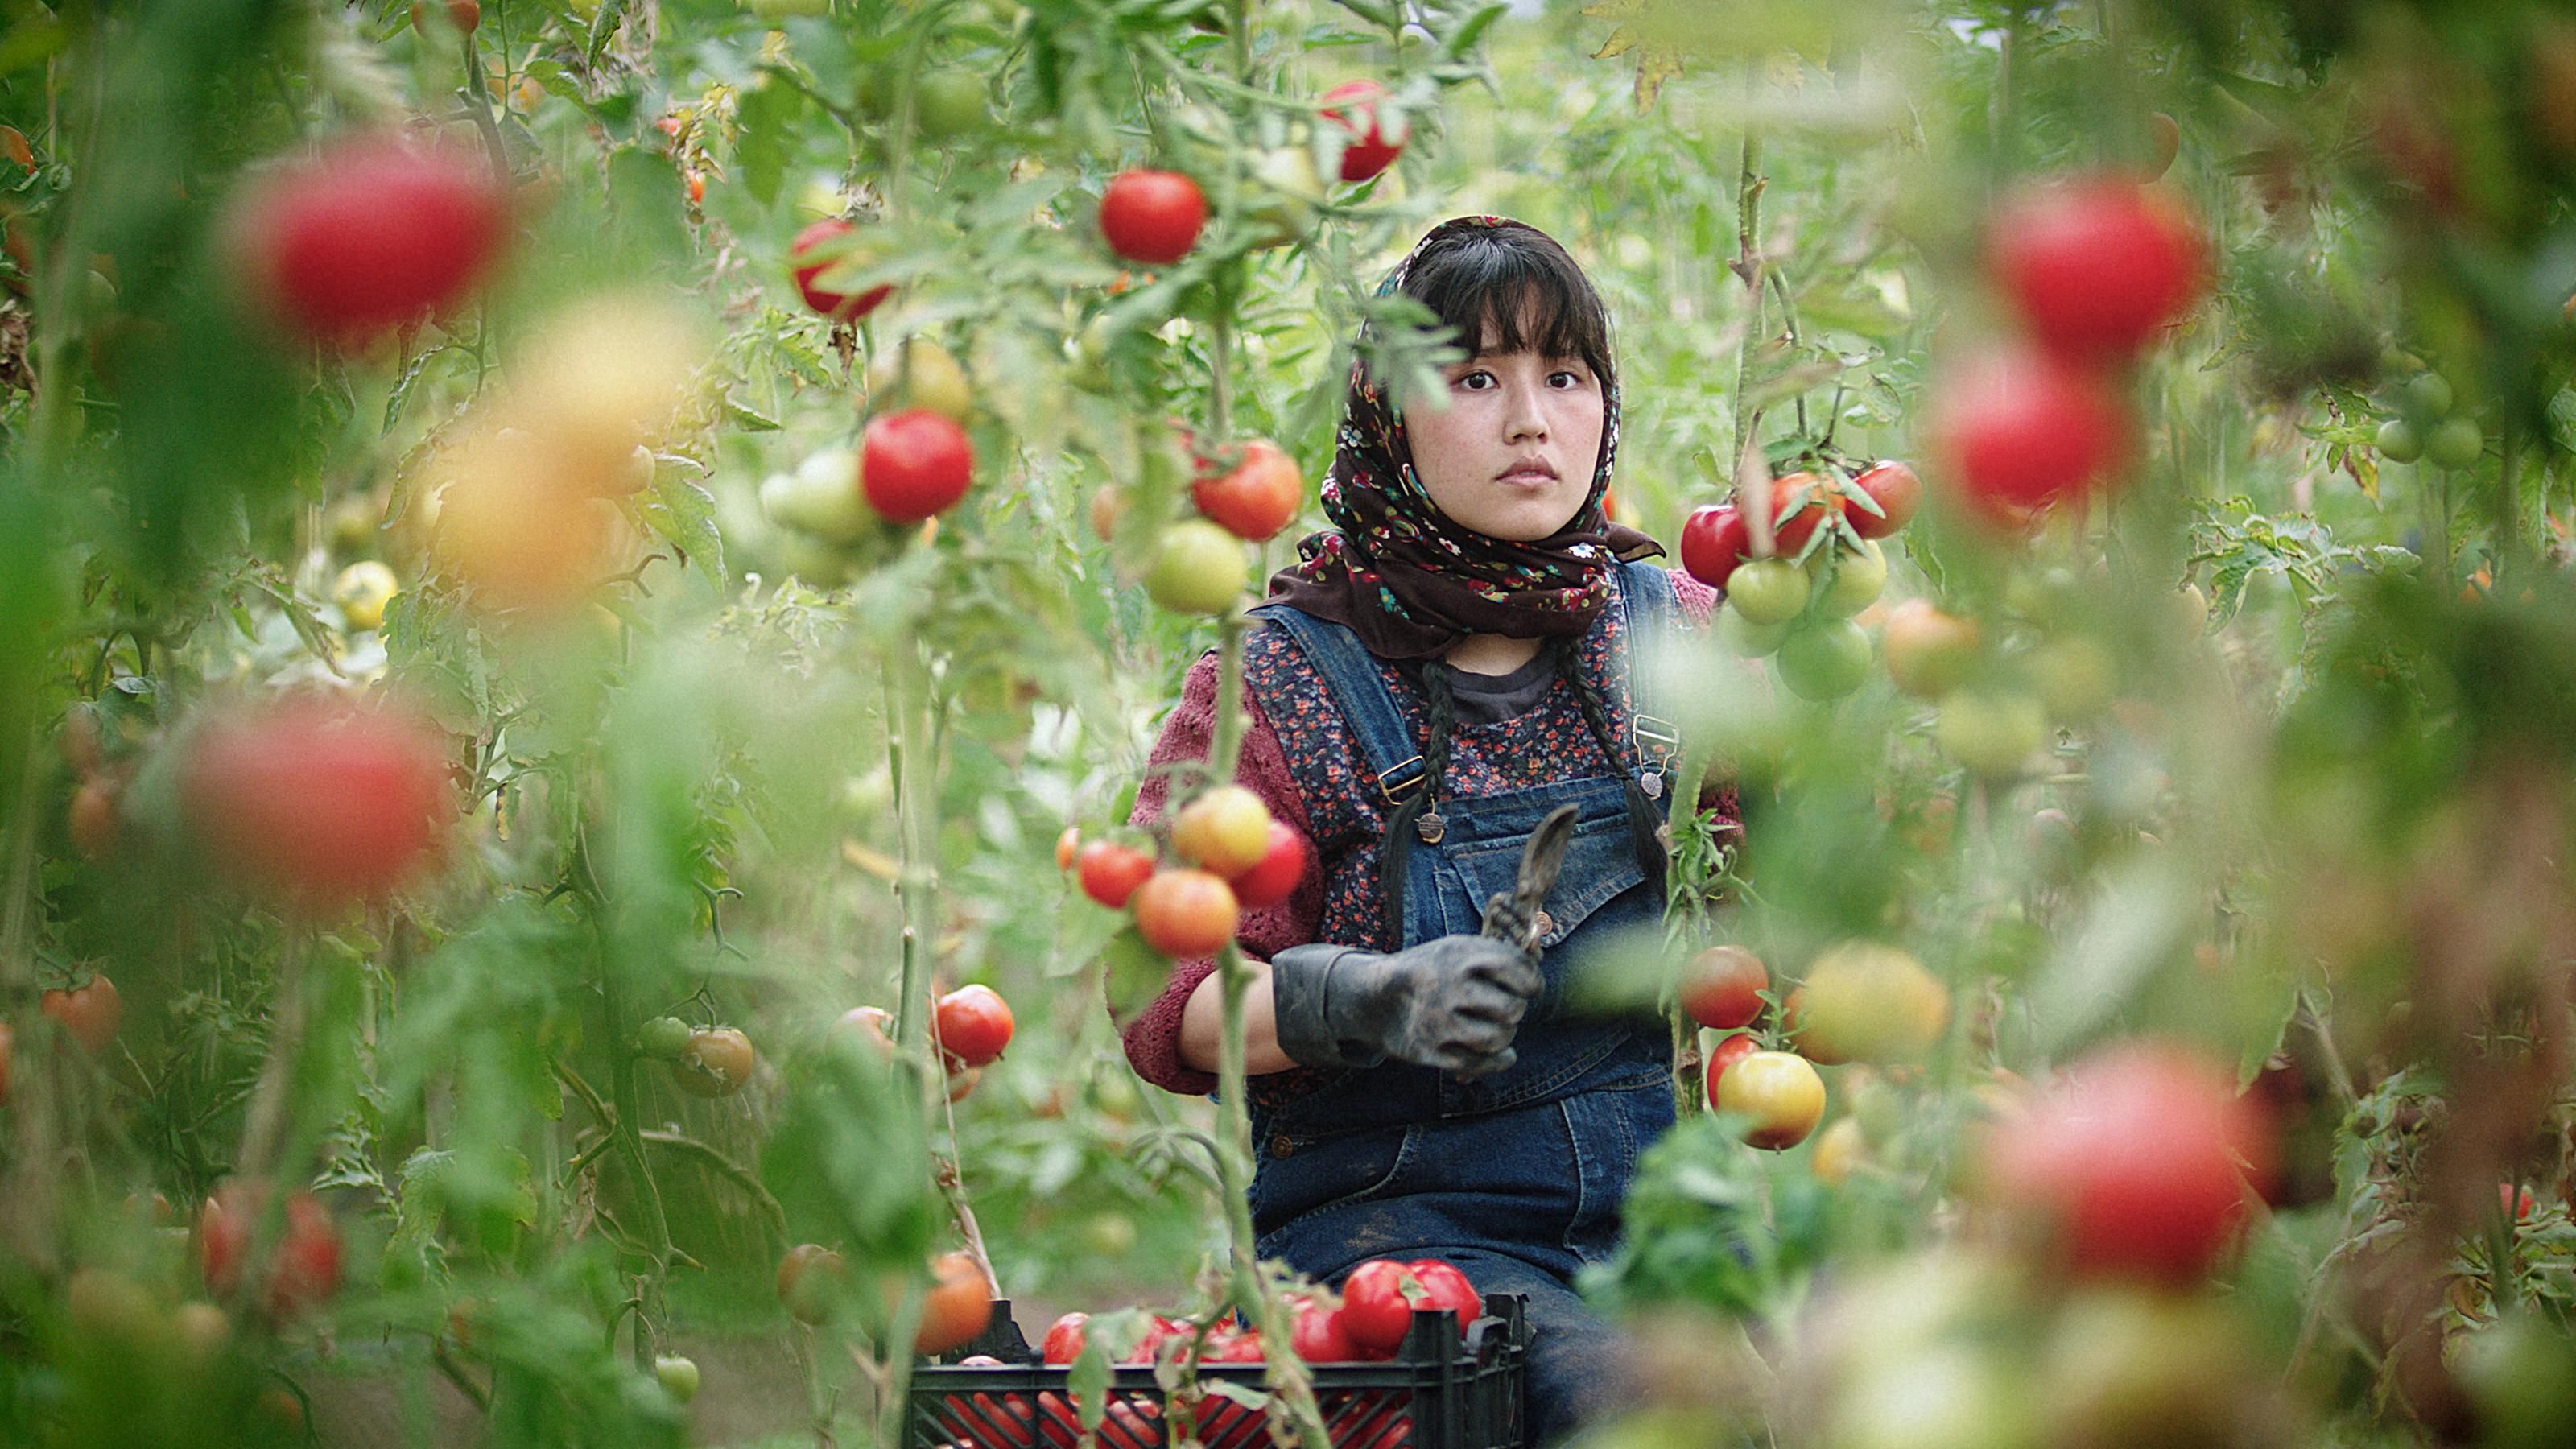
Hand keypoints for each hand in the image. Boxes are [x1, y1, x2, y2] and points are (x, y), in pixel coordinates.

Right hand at [1268, 934, 1543, 1075]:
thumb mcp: (1458, 949)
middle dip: (1516, 1011)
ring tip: (1497, 1028)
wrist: (1378, 999)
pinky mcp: (1429, 1051)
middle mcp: (1448, 987)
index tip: (1530, 988)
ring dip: (1505, 1036)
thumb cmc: (1433, 971)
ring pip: (1498, 1038)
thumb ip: (1498, 956)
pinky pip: (1478, 1064)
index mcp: (1460, 956)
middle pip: (1512, 1009)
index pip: (1518, 970)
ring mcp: (1437, 1021)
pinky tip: (1503, 1054)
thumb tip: (1540, 975)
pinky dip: (1499, 1061)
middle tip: (1506, 1008)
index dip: (1533, 983)